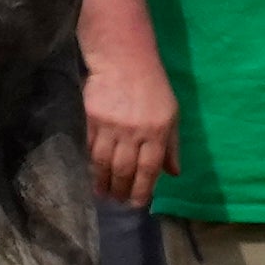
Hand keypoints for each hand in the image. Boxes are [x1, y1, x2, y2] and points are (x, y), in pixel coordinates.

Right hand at [85, 51, 179, 208]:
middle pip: (125, 169)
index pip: (149, 168)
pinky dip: (91, 163)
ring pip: (105, 162)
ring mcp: (112, 125)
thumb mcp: (171, 114)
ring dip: (103, 182)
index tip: (137, 204)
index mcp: (158, 131)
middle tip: (118, 202)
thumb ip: (172, 146)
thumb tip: (174, 174)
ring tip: (103, 194)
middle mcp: (135, 131)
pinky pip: (90, 147)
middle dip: (121, 190)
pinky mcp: (93, 118)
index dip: (142, 190)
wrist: (124, 60)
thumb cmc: (152, 88)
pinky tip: (92, 172)